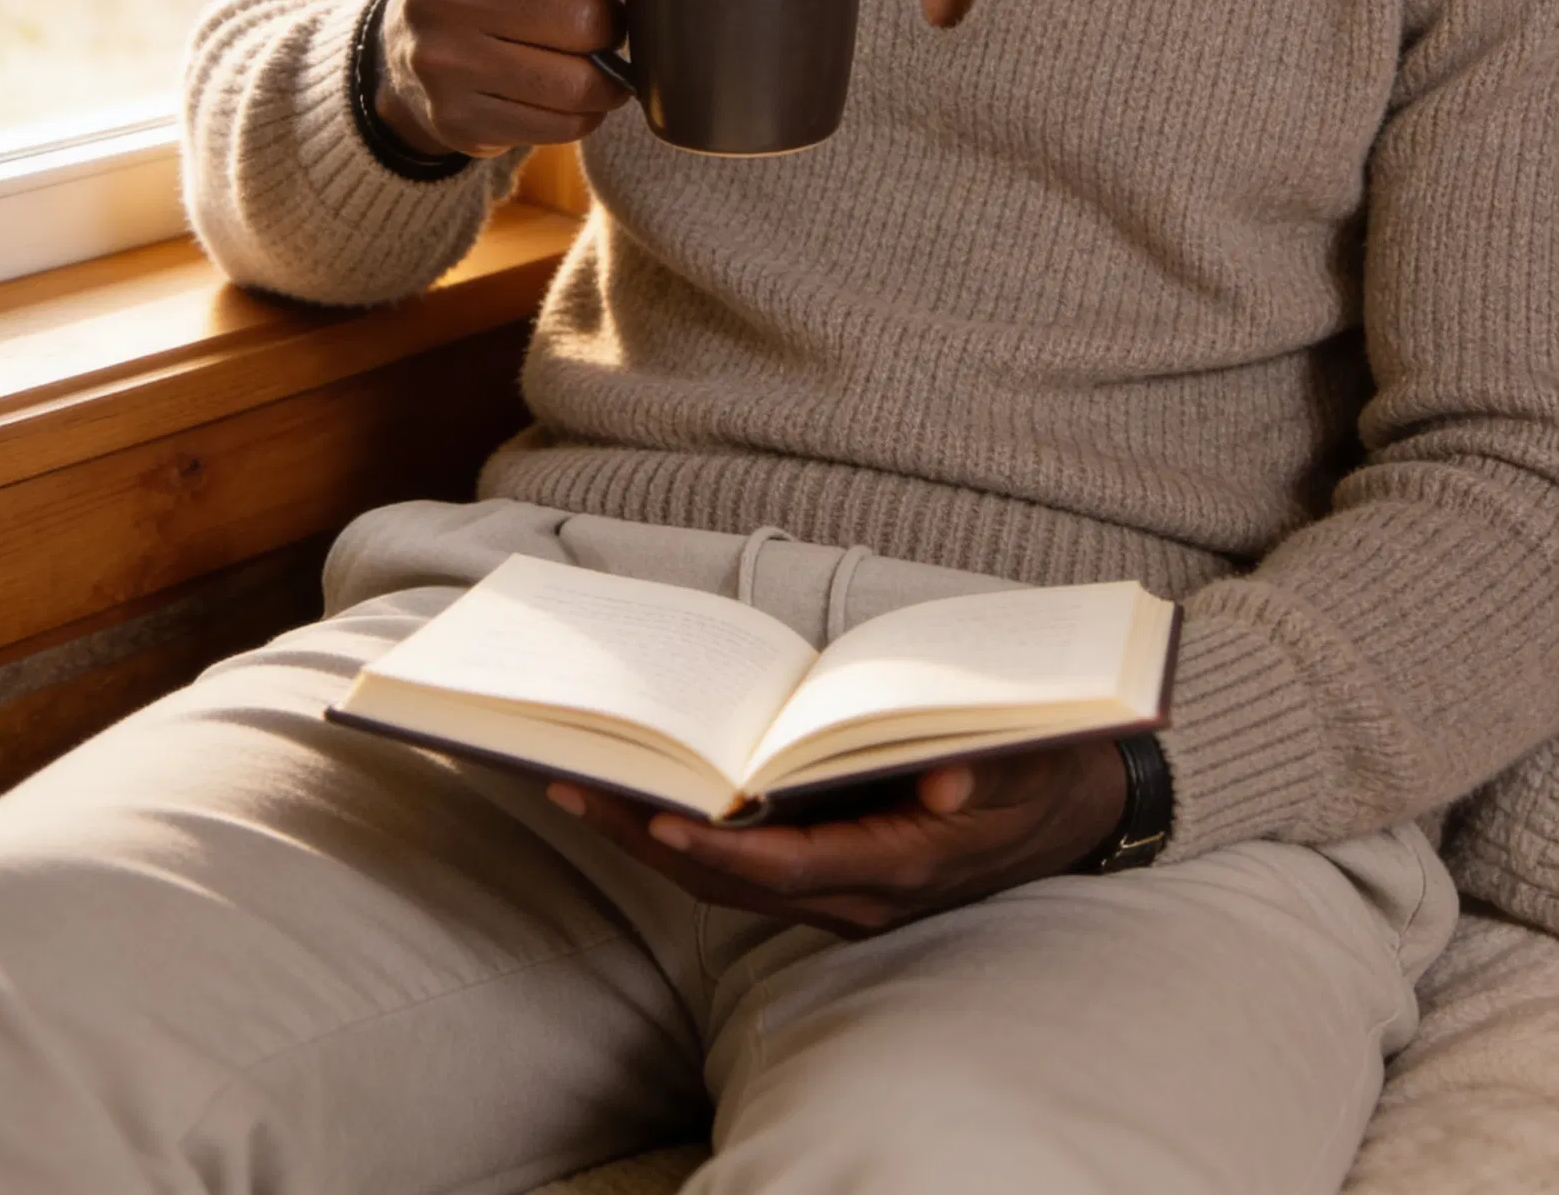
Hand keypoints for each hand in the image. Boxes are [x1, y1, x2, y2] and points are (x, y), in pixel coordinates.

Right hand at [373, 0, 630, 158]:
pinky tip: (566, 92)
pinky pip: (562, 126)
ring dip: (606, 75)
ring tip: (595, 59)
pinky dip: (583, 112)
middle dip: (609, 22)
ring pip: (578, 82)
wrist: (404, 47)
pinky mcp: (457, 121)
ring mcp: (443, 65)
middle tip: (598, 21)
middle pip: (583, 19)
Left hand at [545, 737, 1128, 936]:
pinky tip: (647, 791)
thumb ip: (987, 777)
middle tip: (576, 783)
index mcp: (905, 865)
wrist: (1079, 809)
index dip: (723, 850)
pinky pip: (749, 862)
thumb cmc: (1046, 768)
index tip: (661, 820)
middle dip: (651, 838)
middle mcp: (864, 891)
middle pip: (738, 879)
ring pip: (732, 876)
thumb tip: (939, 788)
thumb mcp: (1033, 762)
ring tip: (584, 781)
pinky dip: (692, 833)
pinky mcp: (838, 869)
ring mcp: (847, 887)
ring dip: (654, 836)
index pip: (792, 868)